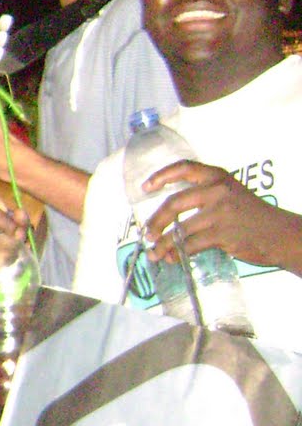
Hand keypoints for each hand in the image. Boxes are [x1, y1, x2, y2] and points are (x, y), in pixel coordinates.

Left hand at [137, 160, 298, 268]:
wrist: (281, 234)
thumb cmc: (253, 216)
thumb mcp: (230, 194)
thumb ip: (203, 197)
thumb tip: (167, 217)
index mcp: (218, 177)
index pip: (184, 168)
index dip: (161, 176)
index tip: (145, 187)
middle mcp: (217, 191)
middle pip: (174, 203)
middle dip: (155, 221)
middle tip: (147, 233)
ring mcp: (219, 213)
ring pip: (180, 229)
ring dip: (162, 243)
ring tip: (154, 253)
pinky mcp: (222, 234)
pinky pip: (190, 244)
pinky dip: (177, 253)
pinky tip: (172, 258)